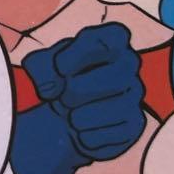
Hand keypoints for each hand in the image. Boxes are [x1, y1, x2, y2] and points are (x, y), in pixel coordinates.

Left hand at [10, 24, 145, 173]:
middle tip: (62, 99)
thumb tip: (52, 88)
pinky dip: (92, 137)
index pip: (114, 36)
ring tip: (70, 118)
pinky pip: (119, 133)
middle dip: (82, 90)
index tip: (58, 67)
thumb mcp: (40, 65)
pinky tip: (80, 133)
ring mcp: (133, 94)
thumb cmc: (54, 79)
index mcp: (111, 39)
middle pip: (119, 75)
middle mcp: (128, 63)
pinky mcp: (134, 124)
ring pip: (119, 107)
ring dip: (84, 116)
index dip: (80, 54)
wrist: (59, 113)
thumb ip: (41, 70)